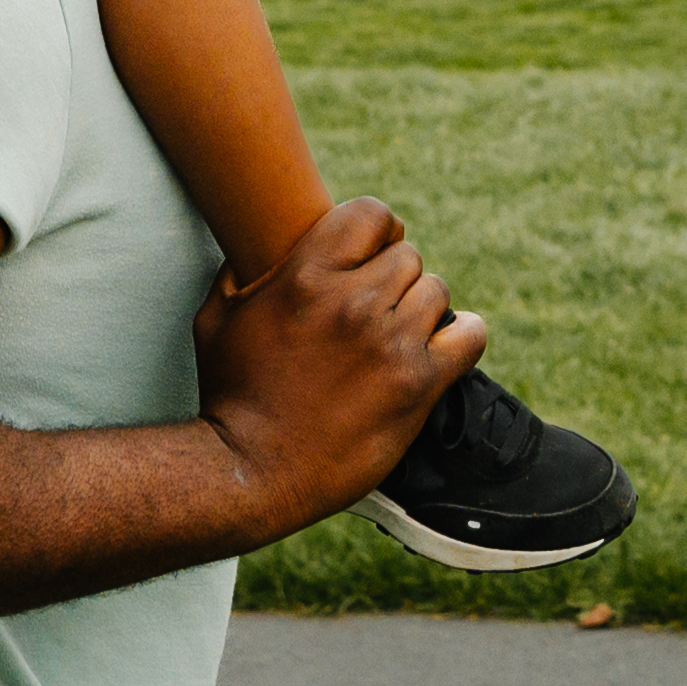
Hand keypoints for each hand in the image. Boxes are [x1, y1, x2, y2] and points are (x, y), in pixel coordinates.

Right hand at [194, 196, 480, 533]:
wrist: (252, 472)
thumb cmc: (230, 395)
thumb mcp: (216, 318)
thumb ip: (238, 270)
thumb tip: (252, 241)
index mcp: (308, 275)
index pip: (372, 213)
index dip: (378, 229)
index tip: (373, 250)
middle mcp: (354, 301)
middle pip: (408, 257)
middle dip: (392, 279)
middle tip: (375, 308)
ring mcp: (391, 343)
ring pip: (437, 292)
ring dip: (420, 310)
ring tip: (398, 335)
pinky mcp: (417, 385)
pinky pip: (469, 336)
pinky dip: (463, 336)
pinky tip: (445, 345)